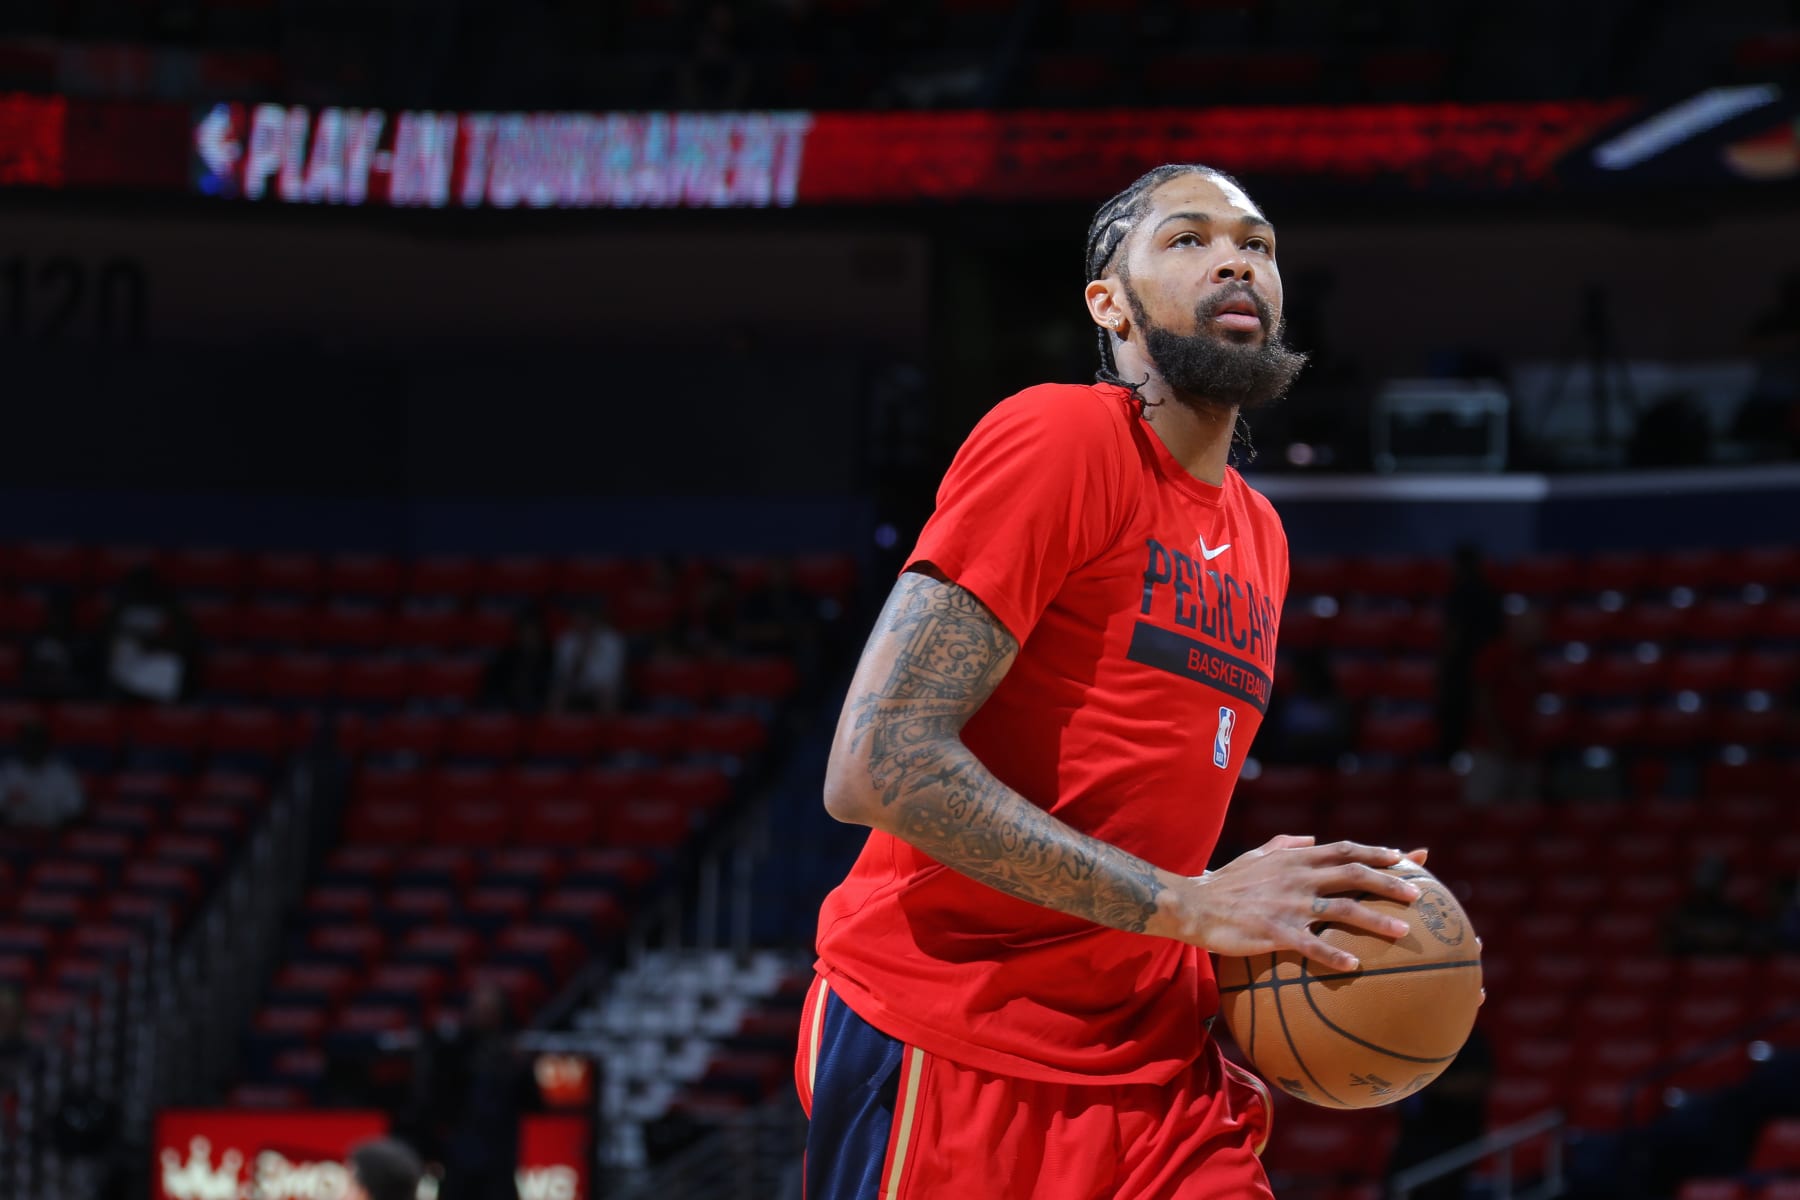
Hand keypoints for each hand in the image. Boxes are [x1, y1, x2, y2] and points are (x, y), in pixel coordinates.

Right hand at [1164, 835, 1422, 971]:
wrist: (1194, 904)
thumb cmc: (1225, 882)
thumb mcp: (1256, 855)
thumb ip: (1285, 845)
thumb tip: (1311, 838)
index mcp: (1295, 859)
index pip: (1344, 850)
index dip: (1377, 852)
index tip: (1405, 858)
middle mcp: (1298, 877)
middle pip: (1354, 875)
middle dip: (1390, 883)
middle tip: (1418, 895)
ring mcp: (1288, 904)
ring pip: (1342, 909)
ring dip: (1376, 920)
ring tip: (1404, 932)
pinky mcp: (1275, 932)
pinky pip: (1311, 945)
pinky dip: (1335, 955)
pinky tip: (1355, 966)